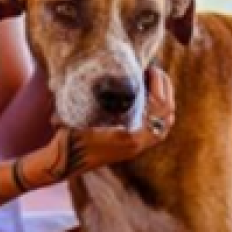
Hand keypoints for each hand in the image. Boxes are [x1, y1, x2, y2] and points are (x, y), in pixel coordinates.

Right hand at [19, 67, 175, 184]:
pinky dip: (159, 112)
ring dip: (165, 101)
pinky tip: (148, 98)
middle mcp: (138, 144)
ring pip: (165, 124)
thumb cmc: (70, 138)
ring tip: (154, 81)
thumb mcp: (82, 117)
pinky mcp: (132, 147)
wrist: (64, 162)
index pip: (160, 108)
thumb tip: (111, 76)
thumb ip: (99, 104)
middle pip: (167, 116)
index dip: (159, 86)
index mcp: (132, 138)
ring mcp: (137, 147)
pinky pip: (157, 129)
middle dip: (166, 90)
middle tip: (155, 71)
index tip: (150, 69)